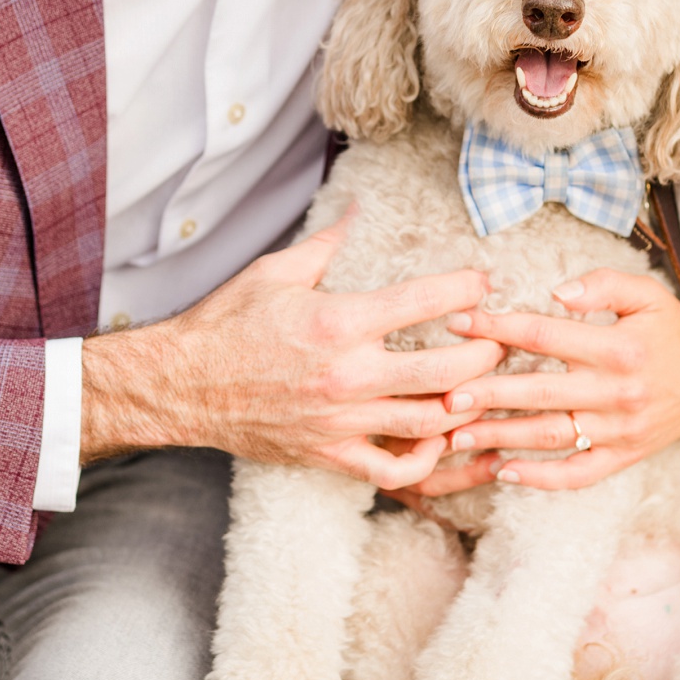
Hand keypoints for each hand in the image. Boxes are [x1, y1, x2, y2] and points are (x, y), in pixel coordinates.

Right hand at [79, 214, 502, 490]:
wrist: (180, 386)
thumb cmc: (225, 325)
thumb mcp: (276, 271)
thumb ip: (328, 242)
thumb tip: (359, 207)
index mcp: (338, 321)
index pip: (426, 302)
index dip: (468, 289)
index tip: (483, 282)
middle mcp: (347, 375)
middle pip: (449, 372)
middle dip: (488, 354)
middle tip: (499, 340)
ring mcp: (341, 421)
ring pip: (431, 423)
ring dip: (467, 406)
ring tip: (482, 387)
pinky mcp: (330, 455)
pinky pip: (394, 472)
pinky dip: (425, 460)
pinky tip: (436, 438)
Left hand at [416, 267, 679, 493]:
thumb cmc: (670, 334)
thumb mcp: (647, 294)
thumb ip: (602, 285)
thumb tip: (557, 291)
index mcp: (618, 347)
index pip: (544, 334)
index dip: (497, 328)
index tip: (458, 324)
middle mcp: (616, 391)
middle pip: (539, 392)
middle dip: (487, 393)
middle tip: (444, 395)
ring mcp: (618, 430)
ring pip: (550, 436)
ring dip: (500, 438)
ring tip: (456, 436)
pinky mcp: (622, 457)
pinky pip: (576, 474)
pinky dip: (539, 478)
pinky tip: (502, 472)